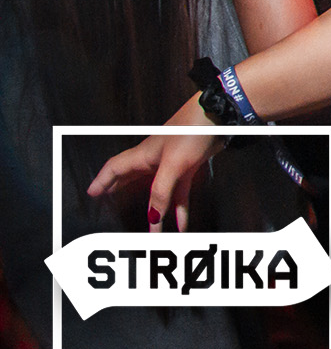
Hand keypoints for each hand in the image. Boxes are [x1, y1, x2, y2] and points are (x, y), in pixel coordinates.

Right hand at [87, 98, 223, 231]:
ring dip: (155, 212)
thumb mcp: (173, 164)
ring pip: (158, 192)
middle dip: (120, 193)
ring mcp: (172, 164)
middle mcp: (154, 160)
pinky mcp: (188, 168)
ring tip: (152, 230)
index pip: (114, 168)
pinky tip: (181, 224)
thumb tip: (152, 216)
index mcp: (143, 155)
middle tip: (109, 206)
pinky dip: (179, 209)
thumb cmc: (192, 131)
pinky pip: (179, 193)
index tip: (91, 193)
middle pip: (132, 180)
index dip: (101, 180)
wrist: (220, 118)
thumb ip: (161, 191)